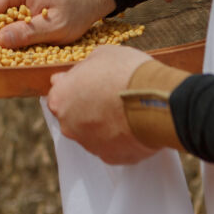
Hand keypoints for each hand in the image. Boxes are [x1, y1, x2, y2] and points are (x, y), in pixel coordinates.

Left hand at [47, 45, 157, 163]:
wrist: (154, 101)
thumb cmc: (125, 73)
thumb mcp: (101, 55)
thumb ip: (85, 68)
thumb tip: (84, 72)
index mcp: (60, 99)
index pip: (59, 92)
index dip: (74, 84)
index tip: (88, 81)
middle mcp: (69, 126)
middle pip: (74, 115)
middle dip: (87, 106)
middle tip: (109, 95)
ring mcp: (90, 145)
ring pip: (93, 133)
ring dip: (104, 123)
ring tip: (125, 110)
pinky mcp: (112, 158)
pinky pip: (113, 146)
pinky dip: (120, 137)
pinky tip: (133, 124)